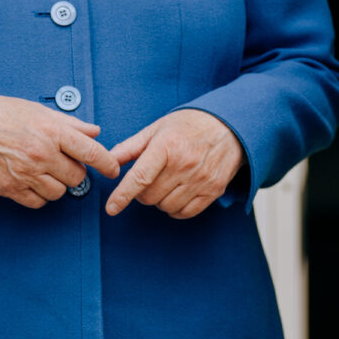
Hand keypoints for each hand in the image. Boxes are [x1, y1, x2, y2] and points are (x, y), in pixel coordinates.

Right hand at [0, 93, 120, 208]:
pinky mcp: (10, 189)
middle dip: (75, 171)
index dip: (107, 163)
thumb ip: (68, 123)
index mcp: (50, 130)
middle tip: (64, 161)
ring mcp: (25, 174)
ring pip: (60, 192)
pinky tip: (33, 181)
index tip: (113, 169)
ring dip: (58, 184)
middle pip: (77, 176)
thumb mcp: (35, 109)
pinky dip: (40, 195)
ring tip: (45, 170)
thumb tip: (94, 132)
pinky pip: (38, 202)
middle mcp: (40, 154)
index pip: (90, 152)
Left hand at [104, 109, 242, 218]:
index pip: (140, 177)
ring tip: (166, 183)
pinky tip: (177, 193)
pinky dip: (176, 208)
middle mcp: (185, 164)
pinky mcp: (213, 190)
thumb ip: (131, 147)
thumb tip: (109, 161)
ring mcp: (201, 179)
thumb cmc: (189, 125)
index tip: (111, 208)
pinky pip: (185, 213)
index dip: (122, 195)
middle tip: (148, 179)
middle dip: (142, 193)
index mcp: (167, 146)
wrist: (229, 126)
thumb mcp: (157, 128)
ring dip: (159, 200)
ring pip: (166, 207)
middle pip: (150, 196)